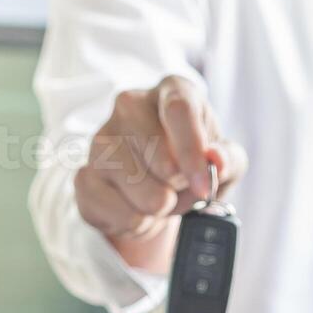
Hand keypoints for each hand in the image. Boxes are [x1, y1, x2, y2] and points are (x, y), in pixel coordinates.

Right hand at [76, 76, 247, 272]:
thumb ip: (229, 159)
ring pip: (134, 184)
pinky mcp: (83, 175)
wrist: (158, 193)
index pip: (178, 109)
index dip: (192, 151)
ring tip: (161, 199)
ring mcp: (100, 138)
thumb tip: (215, 159)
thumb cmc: (193, 166)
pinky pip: (116, 210)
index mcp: (172, 90)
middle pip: (154, 149)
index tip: (202, 186)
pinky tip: (139, 211)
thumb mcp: (226, 163)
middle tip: (181, 188)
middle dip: (176, 184)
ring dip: (158, 207)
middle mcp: (130, 104)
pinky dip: (137, 223)